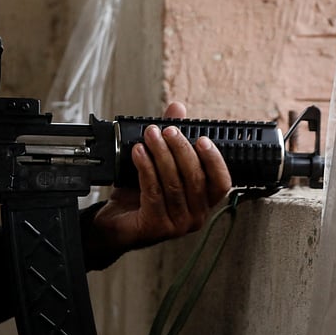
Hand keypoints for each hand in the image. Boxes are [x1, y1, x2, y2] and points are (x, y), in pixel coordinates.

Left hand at [88, 102, 231, 255]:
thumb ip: (171, 138)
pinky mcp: (156, 226)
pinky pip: (153, 191)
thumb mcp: (158, 165)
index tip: (202, 139)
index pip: (221, 182)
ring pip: (173, 183)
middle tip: (165, 130)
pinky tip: (138, 153)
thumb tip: (177, 108)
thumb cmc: (140, 197)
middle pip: (195, 178)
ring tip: (149, 136)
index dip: (214, 160)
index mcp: (203, 202)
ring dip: (161, 155)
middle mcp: (195, 216)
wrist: (114, 224)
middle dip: (180, 149)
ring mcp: (177, 224)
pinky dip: (146, 168)